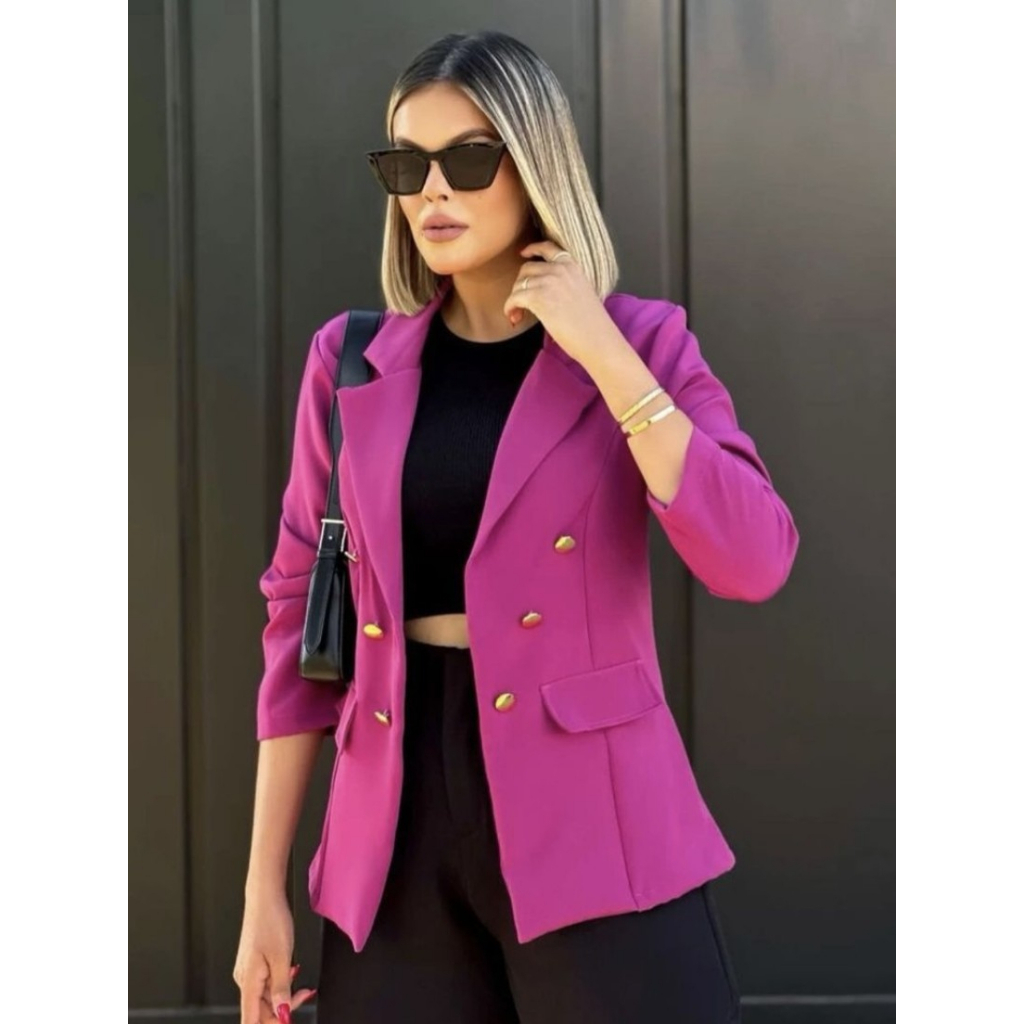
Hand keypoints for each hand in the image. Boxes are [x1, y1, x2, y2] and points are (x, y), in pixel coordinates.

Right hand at [233, 889, 316, 1023]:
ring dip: (285, 994)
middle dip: (283, 1008)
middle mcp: (245, 979)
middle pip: (262, 1009)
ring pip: (267, 995)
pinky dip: (282, 982)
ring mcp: (250, 971)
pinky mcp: (255, 963)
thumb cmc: (270, 920)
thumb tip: (282, 1012)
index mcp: (248, 981)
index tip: (286, 1022)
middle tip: (304, 996)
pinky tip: (291, 973)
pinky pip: (268, 982)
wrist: (264, 897)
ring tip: (302, 985)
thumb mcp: (282, 956)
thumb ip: (282, 987)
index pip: (250, 1019)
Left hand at [502, 240, 614, 363]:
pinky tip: (514, 317)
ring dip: (514, 300)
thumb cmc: (591, 324)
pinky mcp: (538, 297)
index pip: (548, 248)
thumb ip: (565, 284)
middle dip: (520, 285)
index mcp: (572, 266)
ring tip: (518, 315)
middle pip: (527, 268)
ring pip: (519, 284)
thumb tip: (544, 290)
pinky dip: (510, 308)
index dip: (532, 249)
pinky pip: (514, 298)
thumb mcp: (582, 292)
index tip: (523, 253)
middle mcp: (559, 269)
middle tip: (520, 303)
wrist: (596, 337)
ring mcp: (548, 281)